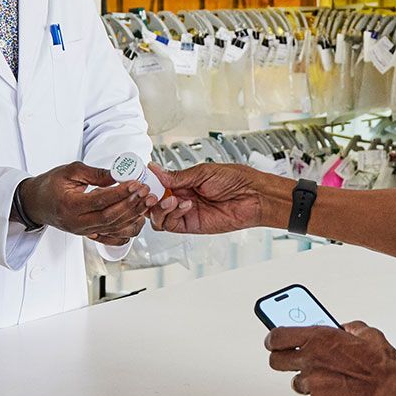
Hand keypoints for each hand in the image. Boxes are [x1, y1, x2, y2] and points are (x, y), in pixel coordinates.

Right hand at [18, 162, 155, 242]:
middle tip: (146, 192)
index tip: (136, 183)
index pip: (100, 201)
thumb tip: (118, 175)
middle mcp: (77, 223)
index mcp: (70, 206)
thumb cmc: (50, 185)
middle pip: (110, 217)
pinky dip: (127, 230)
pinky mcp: (89, 235)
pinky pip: (112, 238)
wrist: (36, 203)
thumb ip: (94, 173)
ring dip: (133, 216)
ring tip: (146, 202)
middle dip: (131, 204)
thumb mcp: (69, 171)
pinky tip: (138, 219)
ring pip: (114, 228)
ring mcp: (83, 232)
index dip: (120, 192)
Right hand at [148, 163, 278, 235]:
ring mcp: (186, 212)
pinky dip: (172, 215)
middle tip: (151, 192)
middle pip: (154, 202)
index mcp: (184, 181)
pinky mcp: (192, 226)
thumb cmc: (236, 180)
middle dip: (150, 197)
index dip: (148, 182)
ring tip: (172, 200)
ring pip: (158, 216)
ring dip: (160, 208)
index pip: (157, 183)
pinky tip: (184, 205)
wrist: (254, 196)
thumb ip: (177, 176)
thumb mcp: (203, 172)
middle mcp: (182, 197)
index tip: (141, 179)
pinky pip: (171, 225)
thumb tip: (155, 169)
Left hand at [266, 321, 395, 395]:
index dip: (273, 339)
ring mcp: (313, 385)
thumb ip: (348, 328)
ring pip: (298, 384)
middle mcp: (310, 360)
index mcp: (318, 338)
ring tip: (331, 379)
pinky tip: (341, 393)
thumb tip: (342, 329)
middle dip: (281, 360)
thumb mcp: (365, 333)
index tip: (274, 341)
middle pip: (275, 361)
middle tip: (291, 360)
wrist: (393, 389)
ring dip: (309, 381)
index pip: (277, 337)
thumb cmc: (382, 362)